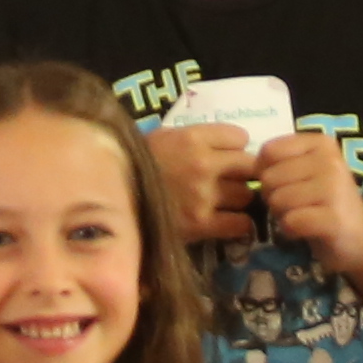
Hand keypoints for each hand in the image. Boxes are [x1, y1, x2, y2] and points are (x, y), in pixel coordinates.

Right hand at [146, 121, 258, 241]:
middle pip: (249, 167)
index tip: (228, 156)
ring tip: (225, 202)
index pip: (240, 137)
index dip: (236, 148)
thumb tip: (231, 143)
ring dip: (239, 200)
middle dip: (242, 174)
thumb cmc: (139, 164)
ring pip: (246, 195)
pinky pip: (240, 224)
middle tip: (232, 181)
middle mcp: (203, 164)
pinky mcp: (201, 224)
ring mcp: (204, 195)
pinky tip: (228, 222)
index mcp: (192, 138)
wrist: (113, 199)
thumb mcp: (165, 138)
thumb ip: (197, 138)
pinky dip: (238, 224)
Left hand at [245, 126, 362, 263]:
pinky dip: (291, 230)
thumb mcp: (306, 171)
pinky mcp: (333, 218)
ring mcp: (334, 189)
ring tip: (302, 216)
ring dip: (282, 215)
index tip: (283, 184)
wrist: (361, 237)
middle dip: (273, 196)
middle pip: (270, 178)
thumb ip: (281, 161)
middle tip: (295, 205)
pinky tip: (306, 230)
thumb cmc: (326, 202)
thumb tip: (247, 166)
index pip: (269, 151)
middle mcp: (330, 161)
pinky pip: (290, 222)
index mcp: (321, 143)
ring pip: (277, 200)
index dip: (265, 171)